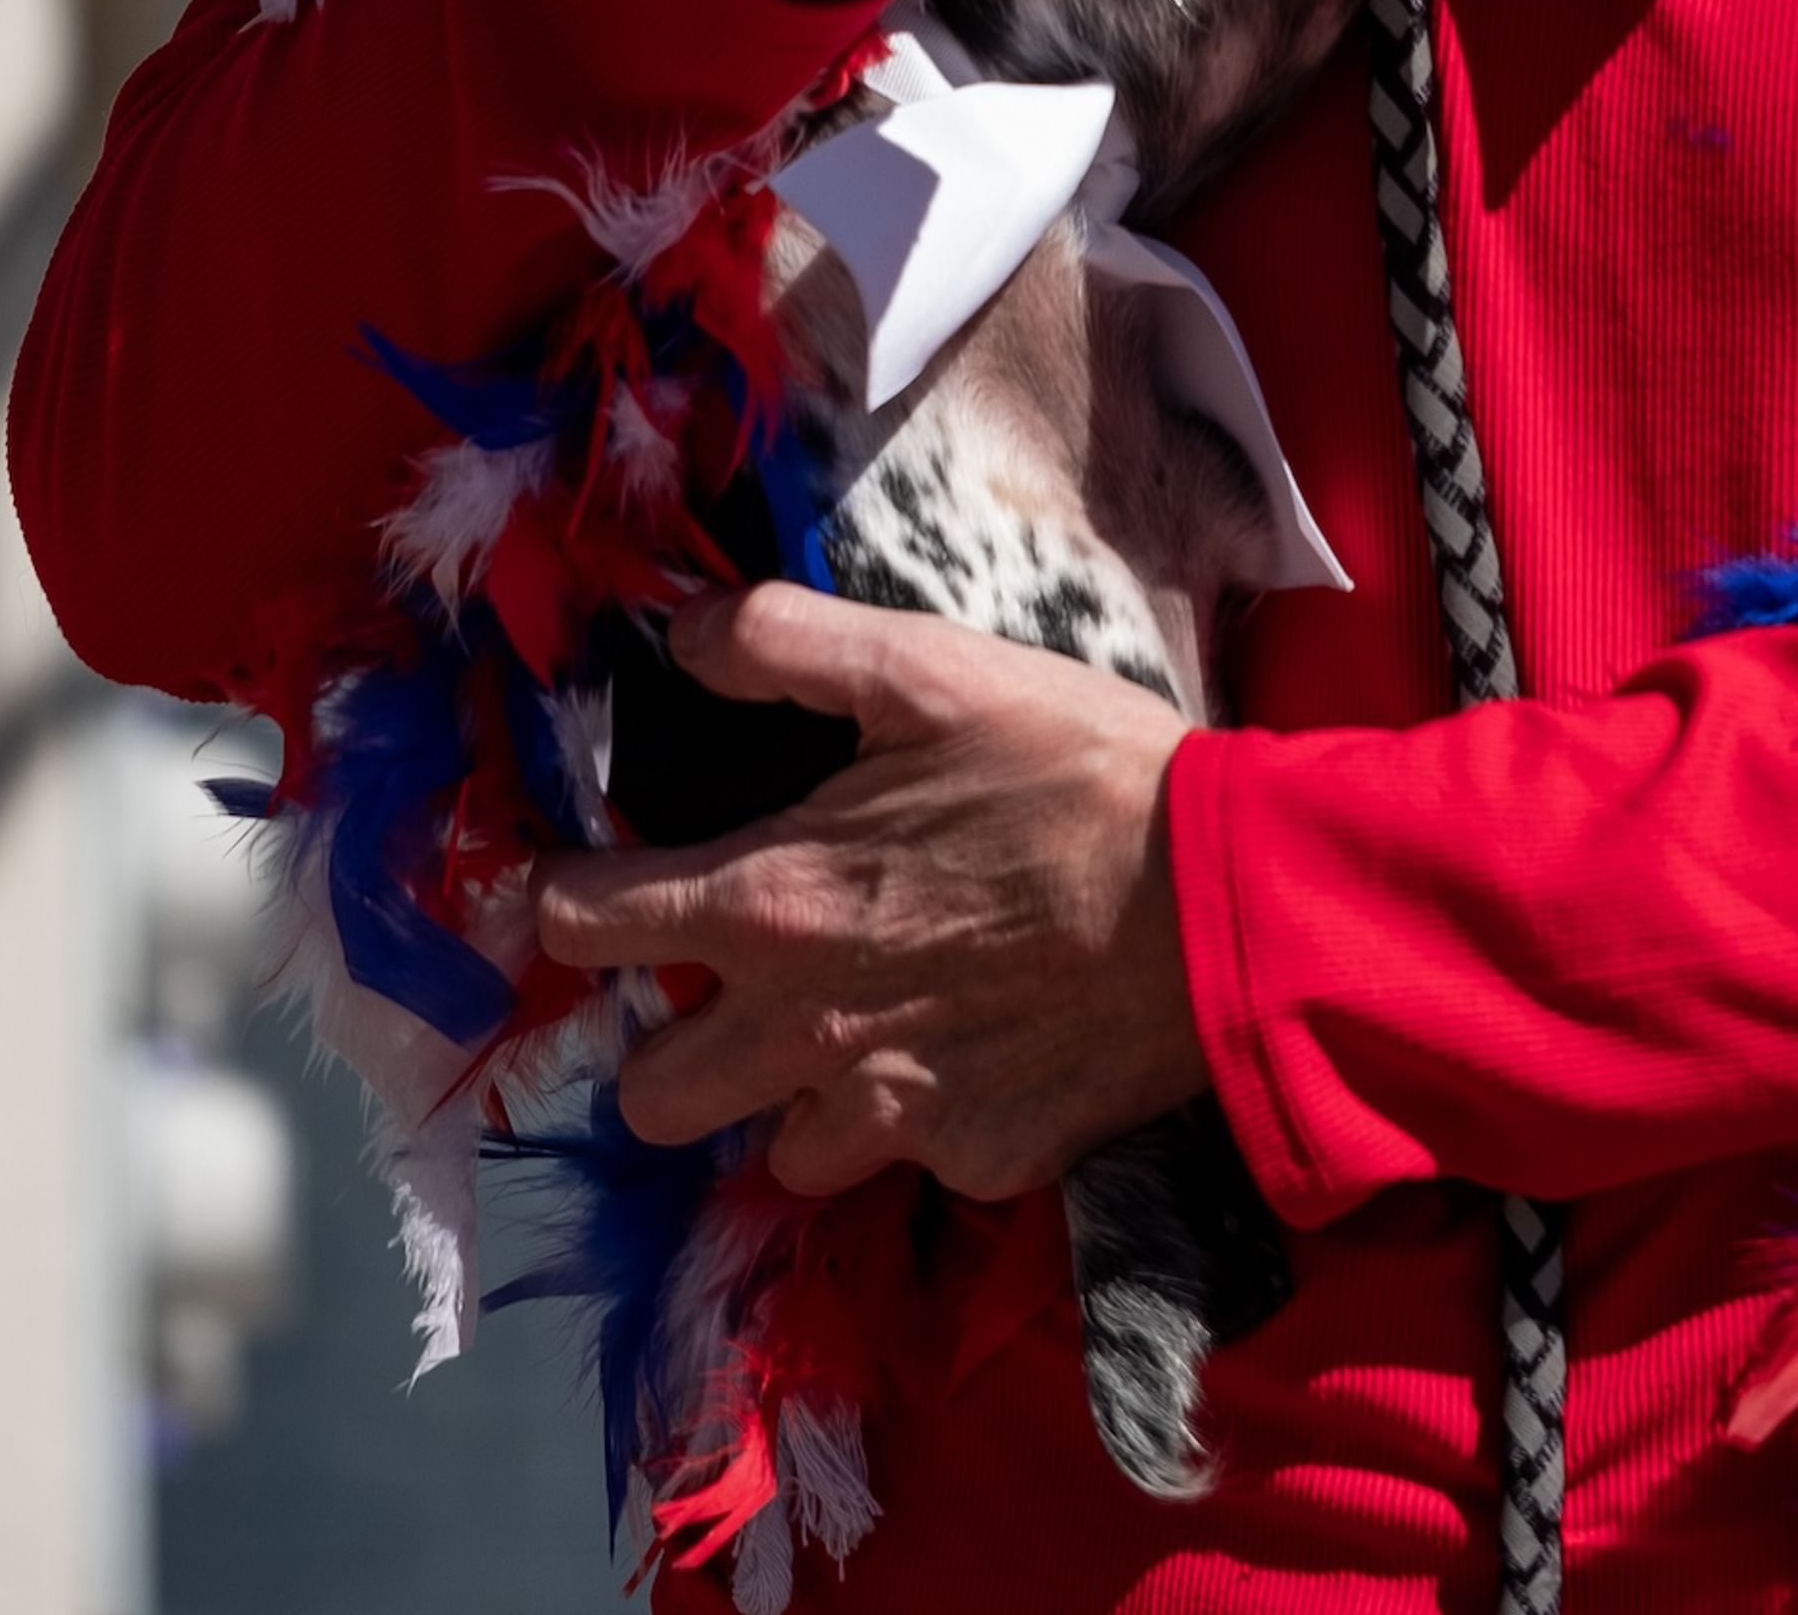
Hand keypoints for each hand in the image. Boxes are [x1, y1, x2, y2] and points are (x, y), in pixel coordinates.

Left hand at [534, 588, 1203, 1199]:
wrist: (1227, 899)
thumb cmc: (1075, 769)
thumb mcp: (928, 667)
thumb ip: (782, 641)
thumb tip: (679, 632)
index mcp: (770, 903)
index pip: (582, 926)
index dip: (570, 894)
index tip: (595, 878)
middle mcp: (804, 1034)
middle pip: (647, 1097)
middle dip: (670, 1039)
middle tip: (741, 974)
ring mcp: (890, 1116)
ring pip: (773, 1152)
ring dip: (796, 1095)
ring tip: (862, 1019)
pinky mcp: (977, 1164)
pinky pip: (907, 1163)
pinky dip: (925, 1113)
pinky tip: (980, 1042)